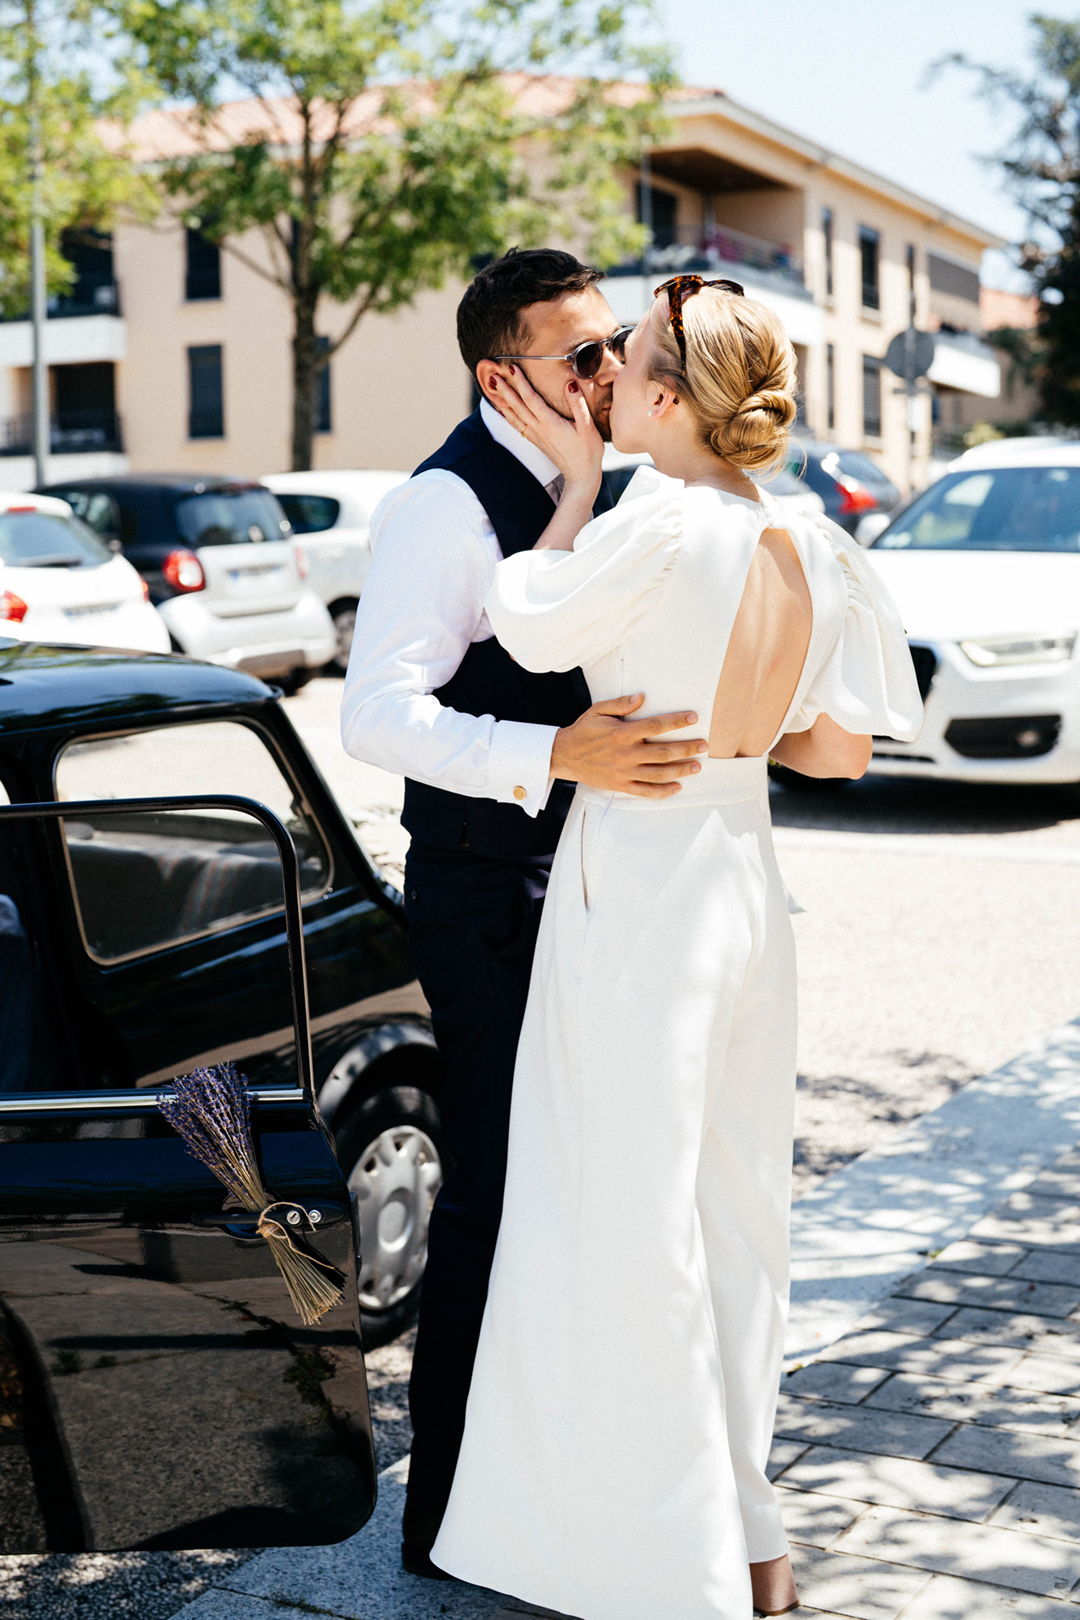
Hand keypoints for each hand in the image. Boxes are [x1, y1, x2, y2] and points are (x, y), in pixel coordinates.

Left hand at [491, 366, 602, 496]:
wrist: (581, 477)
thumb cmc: (588, 452)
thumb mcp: (588, 427)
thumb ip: (578, 404)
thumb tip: (570, 383)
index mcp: (550, 423)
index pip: (531, 399)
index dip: (521, 383)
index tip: (513, 369)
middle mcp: (540, 429)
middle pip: (518, 406)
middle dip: (505, 390)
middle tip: (494, 376)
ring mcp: (537, 436)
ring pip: (515, 416)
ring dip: (503, 402)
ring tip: (493, 390)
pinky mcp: (538, 442)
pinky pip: (518, 426)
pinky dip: (508, 417)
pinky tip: (503, 412)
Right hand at [550, 694, 707, 797]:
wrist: (564, 756)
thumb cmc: (584, 730)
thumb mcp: (598, 710)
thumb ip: (620, 704)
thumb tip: (642, 697)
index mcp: (621, 733)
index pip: (655, 726)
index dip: (676, 722)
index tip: (694, 717)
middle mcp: (625, 754)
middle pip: (662, 753)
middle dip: (686, 749)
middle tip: (704, 746)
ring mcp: (623, 772)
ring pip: (658, 774)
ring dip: (680, 770)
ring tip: (697, 766)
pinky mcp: (620, 785)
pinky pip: (645, 791)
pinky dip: (663, 791)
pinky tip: (677, 787)